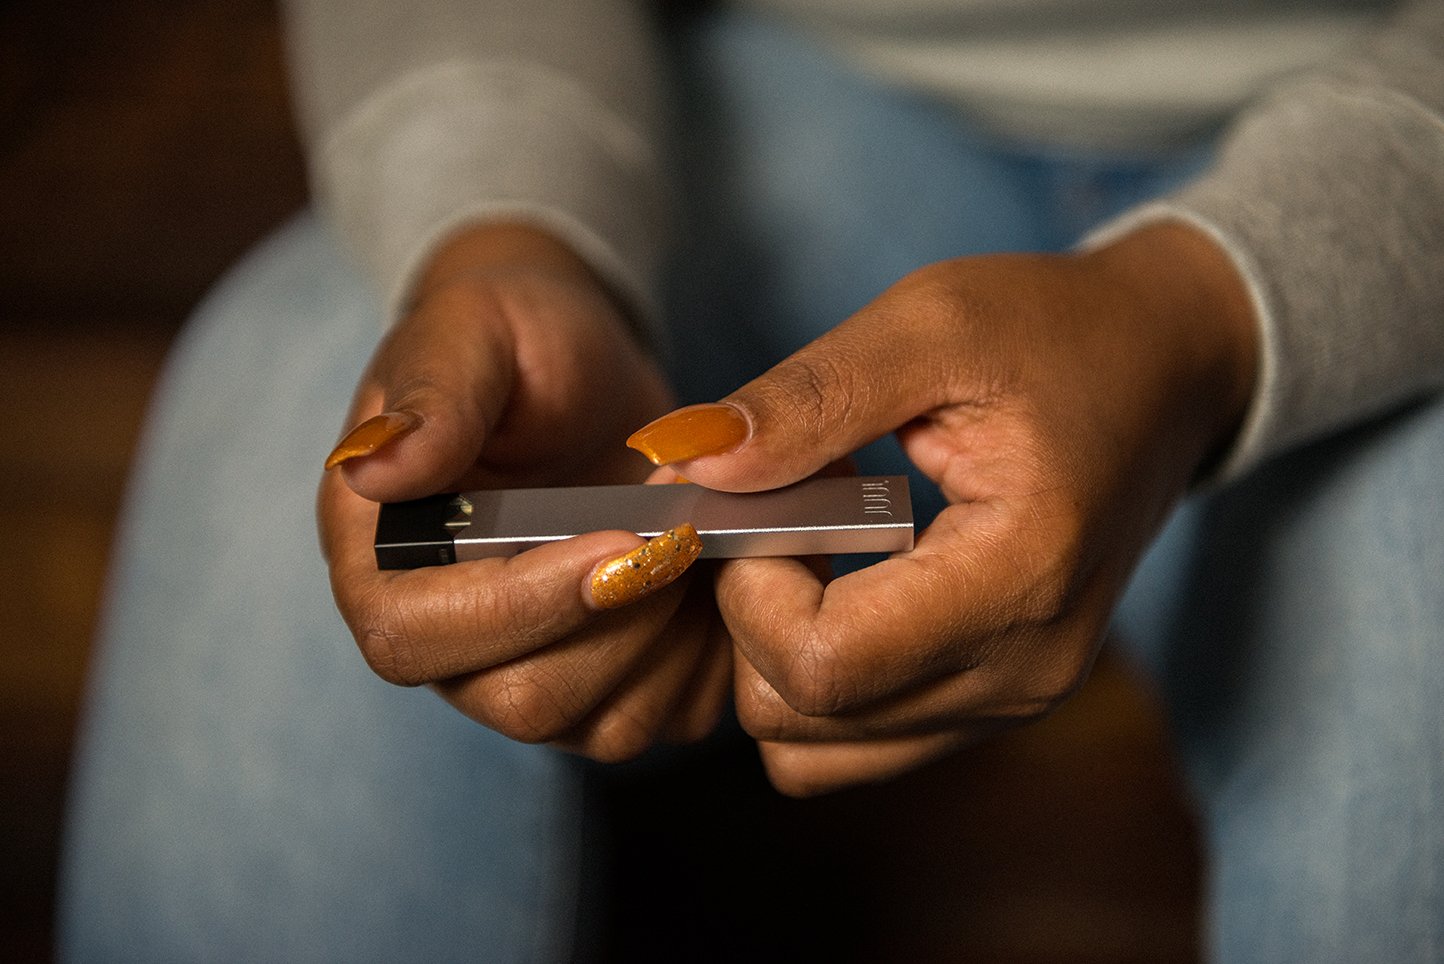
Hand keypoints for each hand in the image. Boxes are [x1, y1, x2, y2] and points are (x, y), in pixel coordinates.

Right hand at [318, 224, 729, 760]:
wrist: (580, 370)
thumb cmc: (512, 339)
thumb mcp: (471, 333)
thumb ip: (431, 397)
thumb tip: (370, 467)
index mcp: (383, 563)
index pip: (415, 637)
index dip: (516, 606)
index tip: (614, 538)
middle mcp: (451, 639)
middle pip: (520, 699)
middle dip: (621, 619)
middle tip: (681, 526)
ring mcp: (534, 670)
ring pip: (605, 724)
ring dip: (674, 634)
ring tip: (698, 533)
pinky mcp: (615, 682)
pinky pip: (672, 711)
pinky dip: (714, 653)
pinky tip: (721, 571)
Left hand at [627, 222, 1256, 793]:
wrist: (1165, 371)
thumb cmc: (1054, 331)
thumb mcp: (931, 323)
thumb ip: (809, 397)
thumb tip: (688, 467)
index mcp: (1020, 576)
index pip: (821, 665)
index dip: (748, 589)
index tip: (763, 497)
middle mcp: (1021, 672)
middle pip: (798, 721)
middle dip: (750, 618)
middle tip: (787, 511)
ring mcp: (1011, 702)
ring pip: (810, 749)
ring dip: (776, 653)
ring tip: (819, 546)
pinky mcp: (993, 703)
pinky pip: (852, 740)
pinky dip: (816, 675)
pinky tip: (846, 581)